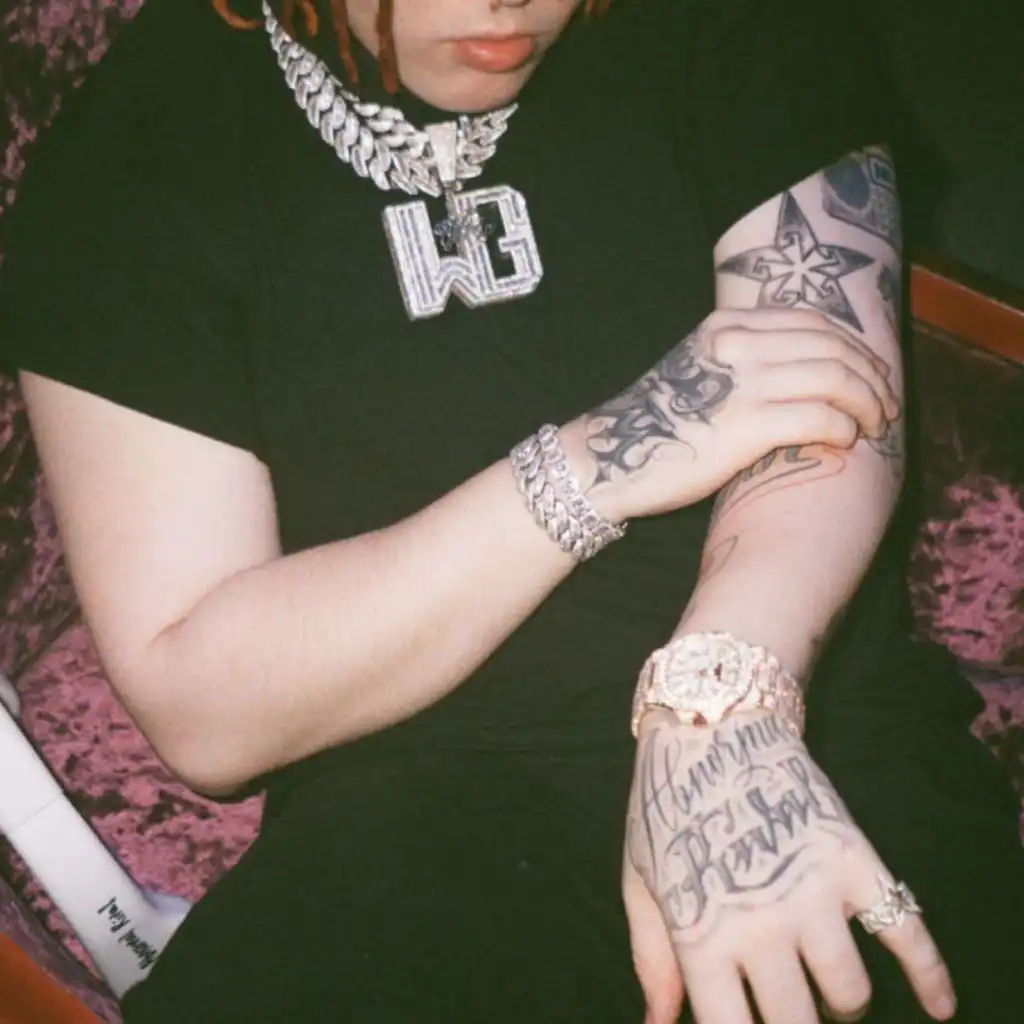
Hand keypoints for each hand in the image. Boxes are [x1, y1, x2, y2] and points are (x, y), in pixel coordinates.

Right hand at [572, 308, 899, 520]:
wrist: (607, 458)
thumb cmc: (655, 425)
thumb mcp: (698, 371)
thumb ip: (744, 361)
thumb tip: (803, 373)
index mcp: (728, 327)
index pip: (814, 322)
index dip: (856, 346)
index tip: (872, 374)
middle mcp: (739, 345)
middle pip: (834, 346)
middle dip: (873, 376)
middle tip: (886, 405)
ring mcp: (743, 384)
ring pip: (836, 377)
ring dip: (867, 403)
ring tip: (874, 426)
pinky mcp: (747, 427)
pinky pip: (820, 417)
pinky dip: (843, 429)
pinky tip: (845, 442)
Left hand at [623, 711, 955, 1023]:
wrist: (710, 725)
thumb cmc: (666, 806)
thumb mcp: (640, 880)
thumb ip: (652, 959)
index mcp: (701, 938)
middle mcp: (763, 927)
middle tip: (791, 1007)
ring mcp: (814, 893)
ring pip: (850, 993)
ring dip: (841, 1000)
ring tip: (822, 982)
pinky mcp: (854, 860)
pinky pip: (907, 932)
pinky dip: (931, 977)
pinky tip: (939, 1008)